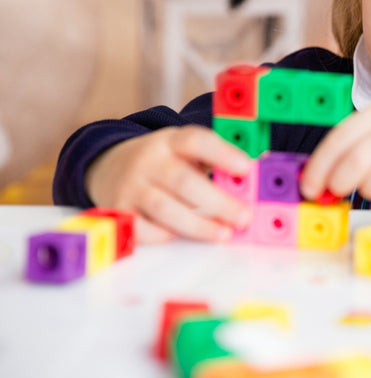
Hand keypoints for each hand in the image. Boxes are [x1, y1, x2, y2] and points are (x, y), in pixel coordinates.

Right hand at [84, 125, 253, 243]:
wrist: (108, 166)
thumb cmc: (163, 162)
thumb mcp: (185, 151)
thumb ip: (215, 161)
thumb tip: (254, 176)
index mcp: (171, 141)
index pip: (196, 141)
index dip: (222, 153)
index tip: (246, 168)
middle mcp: (148, 161)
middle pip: (183, 181)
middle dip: (217, 202)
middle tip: (244, 217)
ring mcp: (131, 186)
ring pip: (163, 207)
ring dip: (197, 224)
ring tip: (223, 233)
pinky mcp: (118, 211)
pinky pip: (142, 228)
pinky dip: (163, 235)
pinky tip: (182, 236)